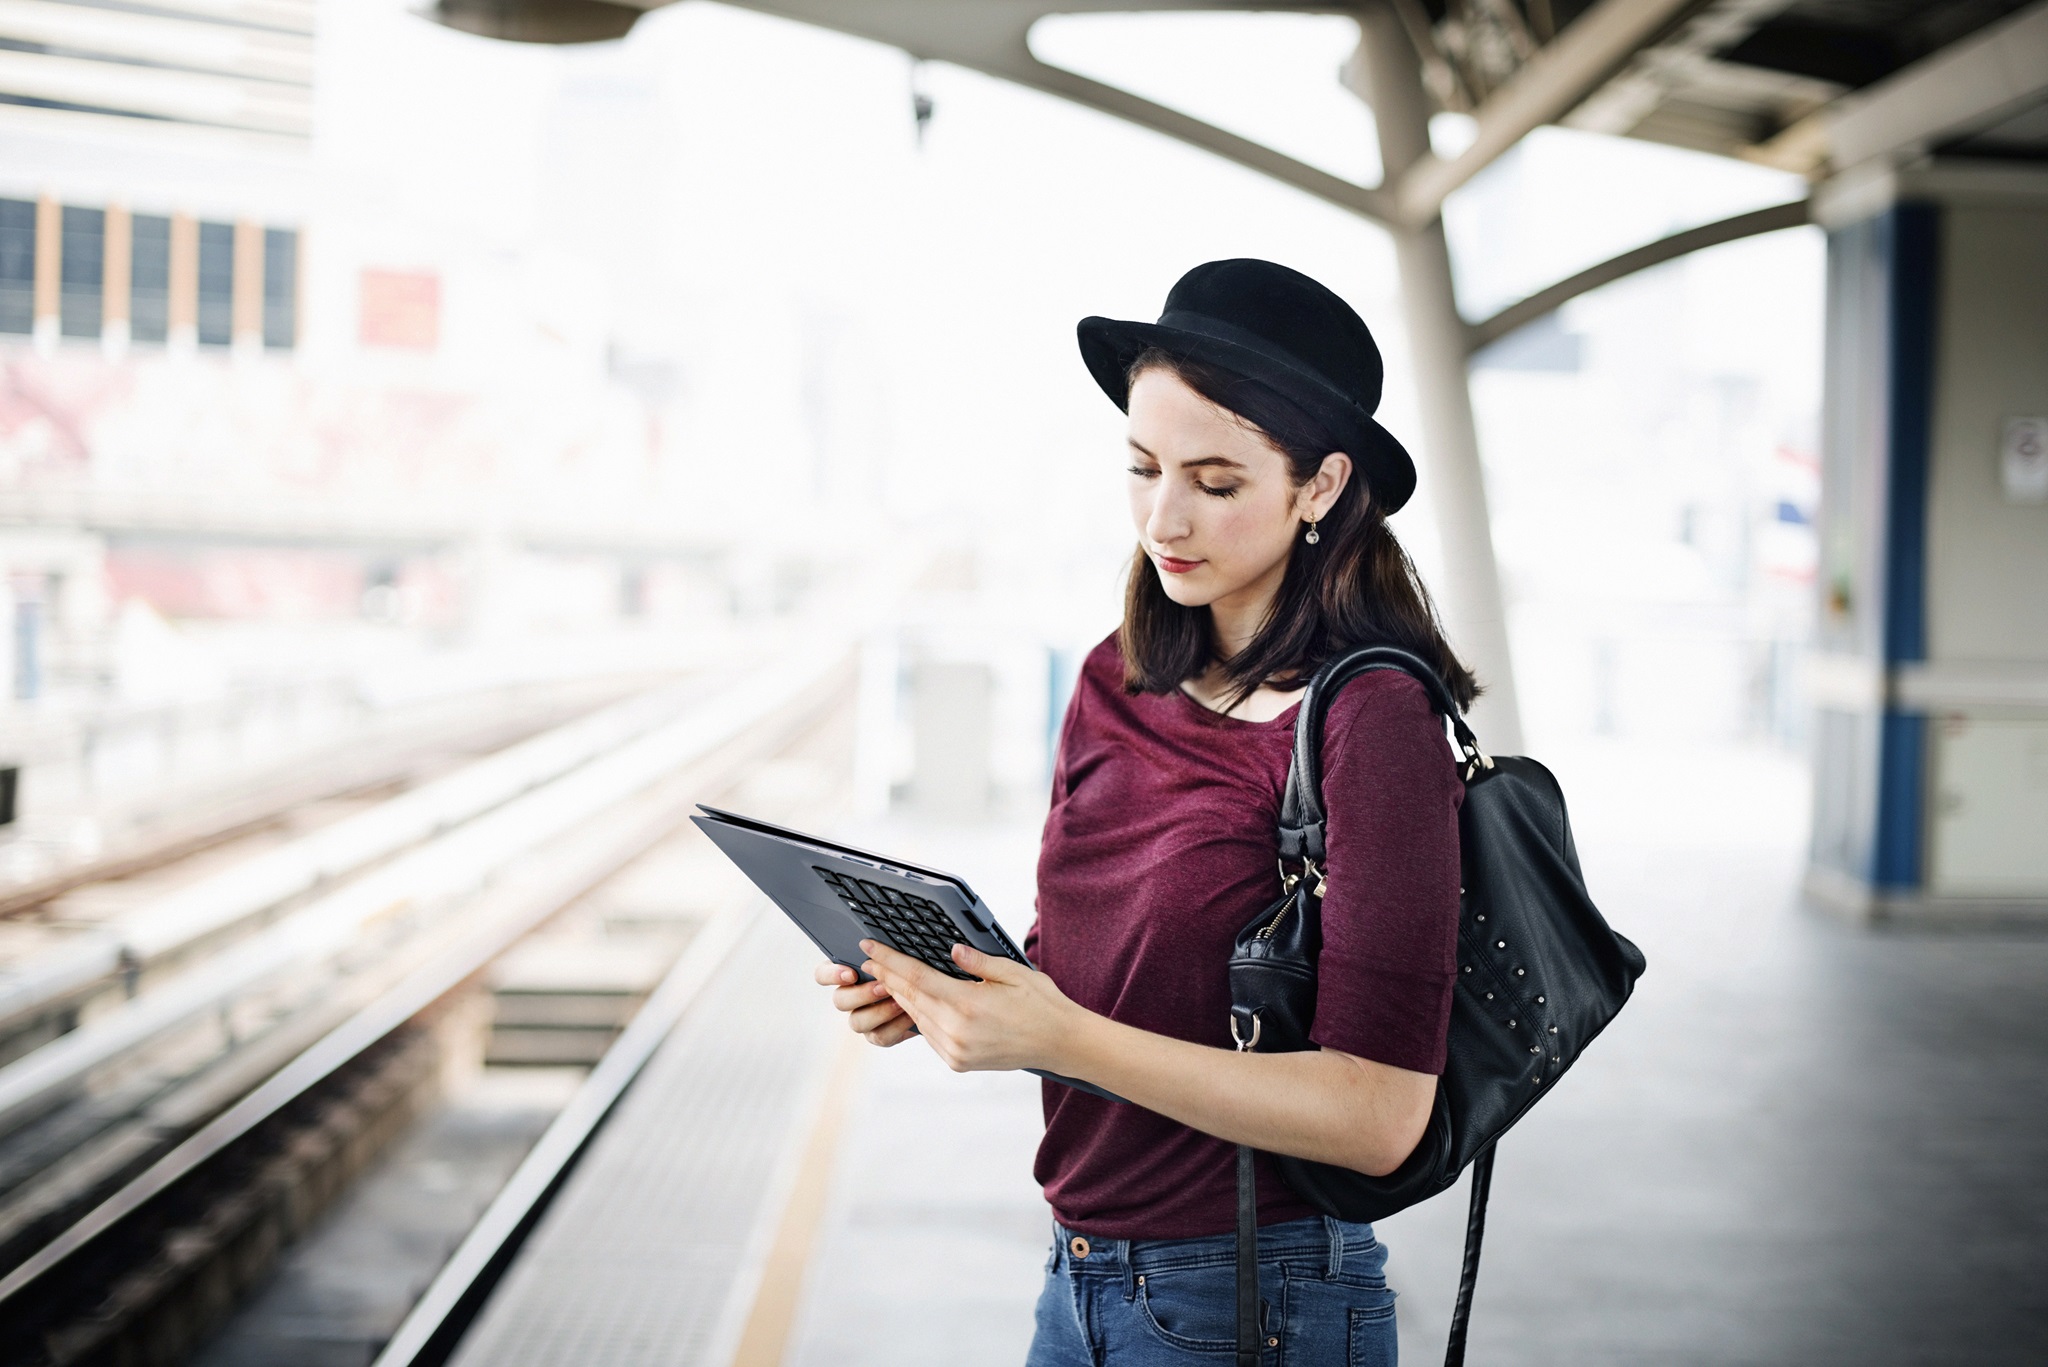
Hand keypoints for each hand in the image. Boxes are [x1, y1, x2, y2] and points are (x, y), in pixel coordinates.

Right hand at [815, 960, 917, 1046]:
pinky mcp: (878, 1035)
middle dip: (861, 994)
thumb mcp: (894, 957)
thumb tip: (881, 947)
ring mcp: (861, 1018)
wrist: (927, 996)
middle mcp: (849, 998)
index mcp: (845, 974)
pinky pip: (879, 1036)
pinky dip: (896, 1026)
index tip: (850, 973)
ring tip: (900, 1002)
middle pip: (839, 1000)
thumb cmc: (907, 969)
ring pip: (856, 1022)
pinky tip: (909, 1015)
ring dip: (879, 1012)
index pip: (822, 974)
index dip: (831, 976)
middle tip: (882, 987)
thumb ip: (882, 954)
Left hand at [858, 939, 1084, 1074]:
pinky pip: (929, 1035)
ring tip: (886, 979)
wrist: (1059, 1043)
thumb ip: (978, 962)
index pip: (915, 977)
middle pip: (910, 998)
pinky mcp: (958, 1062)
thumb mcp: (1012, 972)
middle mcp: (956, 1031)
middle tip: (870, 959)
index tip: (869, 948)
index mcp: (967, 1004)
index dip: (889, 961)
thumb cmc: (1041, 1004)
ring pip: (916, 1018)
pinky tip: (914, 1004)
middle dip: (888, 977)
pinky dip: (919, 1017)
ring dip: (900, 998)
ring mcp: (956, 1050)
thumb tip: (951, 950)